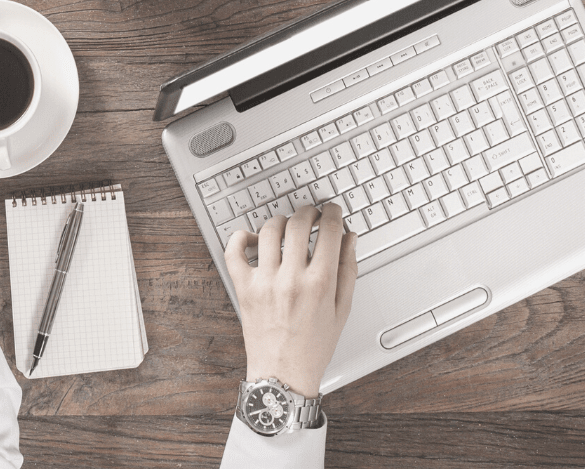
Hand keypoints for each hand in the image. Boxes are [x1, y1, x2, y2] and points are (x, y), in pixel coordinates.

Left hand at [224, 202, 357, 396]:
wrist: (283, 374)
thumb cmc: (313, 347)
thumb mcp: (341, 310)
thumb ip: (348, 270)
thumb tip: (349, 238)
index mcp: (320, 283)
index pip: (328, 230)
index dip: (332, 213)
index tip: (332, 211)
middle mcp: (291, 279)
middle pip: (298, 224)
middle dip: (308, 212)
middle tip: (311, 215)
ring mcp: (264, 282)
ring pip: (269, 230)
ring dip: (280, 221)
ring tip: (286, 227)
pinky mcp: (243, 288)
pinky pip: (234, 251)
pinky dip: (241, 237)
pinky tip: (253, 238)